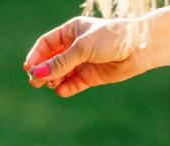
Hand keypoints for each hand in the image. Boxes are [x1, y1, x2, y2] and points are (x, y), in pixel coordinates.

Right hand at [23, 16, 152, 96]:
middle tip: (34, 82)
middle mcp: (76, 47)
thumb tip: (38, 74)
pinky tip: (62, 90)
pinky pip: (74, 84)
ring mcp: (83, 62)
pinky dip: (66, 88)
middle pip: (52, 60)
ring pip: (61, 74)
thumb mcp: (83, 48)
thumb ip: (61, 62)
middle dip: (43, 71)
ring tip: (51, 84)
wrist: (140, 48)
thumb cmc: (112, 38)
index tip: (29, 68)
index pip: (46, 44)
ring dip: (54, 80)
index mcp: (71, 31)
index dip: (36, 56)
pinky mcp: (91, 76)